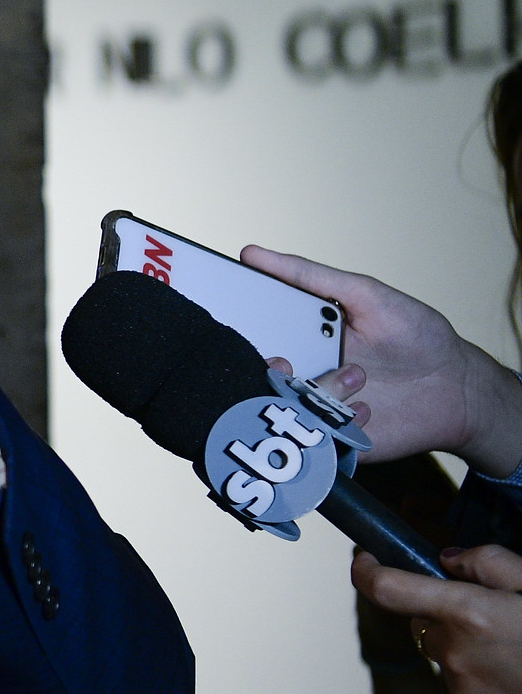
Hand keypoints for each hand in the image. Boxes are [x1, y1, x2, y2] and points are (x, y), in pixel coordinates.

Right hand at [245, 247, 521, 477]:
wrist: (457, 387)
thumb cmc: (415, 336)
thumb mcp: (365, 294)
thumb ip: (311, 276)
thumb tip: (254, 253)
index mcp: (296, 340)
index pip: (249, 338)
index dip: (237, 336)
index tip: (246, 332)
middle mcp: (299, 376)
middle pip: (256, 378)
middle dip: (268, 370)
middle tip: (287, 361)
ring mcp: (315, 410)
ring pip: (284, 410)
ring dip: (317, 392)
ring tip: (356, 376)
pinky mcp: (333, 440)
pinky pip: (314, 438)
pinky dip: (341, 420)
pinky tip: (370, 405)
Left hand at [354, 545, 521, 693]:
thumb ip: (493, 565)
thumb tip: (449, 559)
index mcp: (469, 615)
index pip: (385, 588)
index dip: (367, 568)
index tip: (365, 558)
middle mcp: (455, 657)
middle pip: (422, 624)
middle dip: (445, 614)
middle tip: (495, 618)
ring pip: (446, 660)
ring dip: (468, 651)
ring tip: (520, 656)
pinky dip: (484, 684)